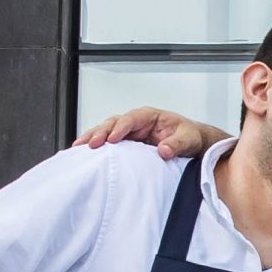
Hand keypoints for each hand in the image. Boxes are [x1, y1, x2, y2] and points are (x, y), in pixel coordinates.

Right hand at [73, 107, 226, 161]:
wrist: (194, 147)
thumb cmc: (191, 138)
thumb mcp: (189, 139)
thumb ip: (177, 144)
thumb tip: (163, 150)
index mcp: (150, 116)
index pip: (131, 119)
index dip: (121, 128)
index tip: (112, 139)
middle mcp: (136, 123)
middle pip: (113, 123)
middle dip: (100, 132)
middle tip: (89, 144)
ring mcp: (130, 134)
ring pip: (107, 132)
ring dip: (93, 139)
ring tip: (78, 148)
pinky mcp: (127, 146)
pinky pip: (109, 145)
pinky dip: (97, 148)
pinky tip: (84, 155)